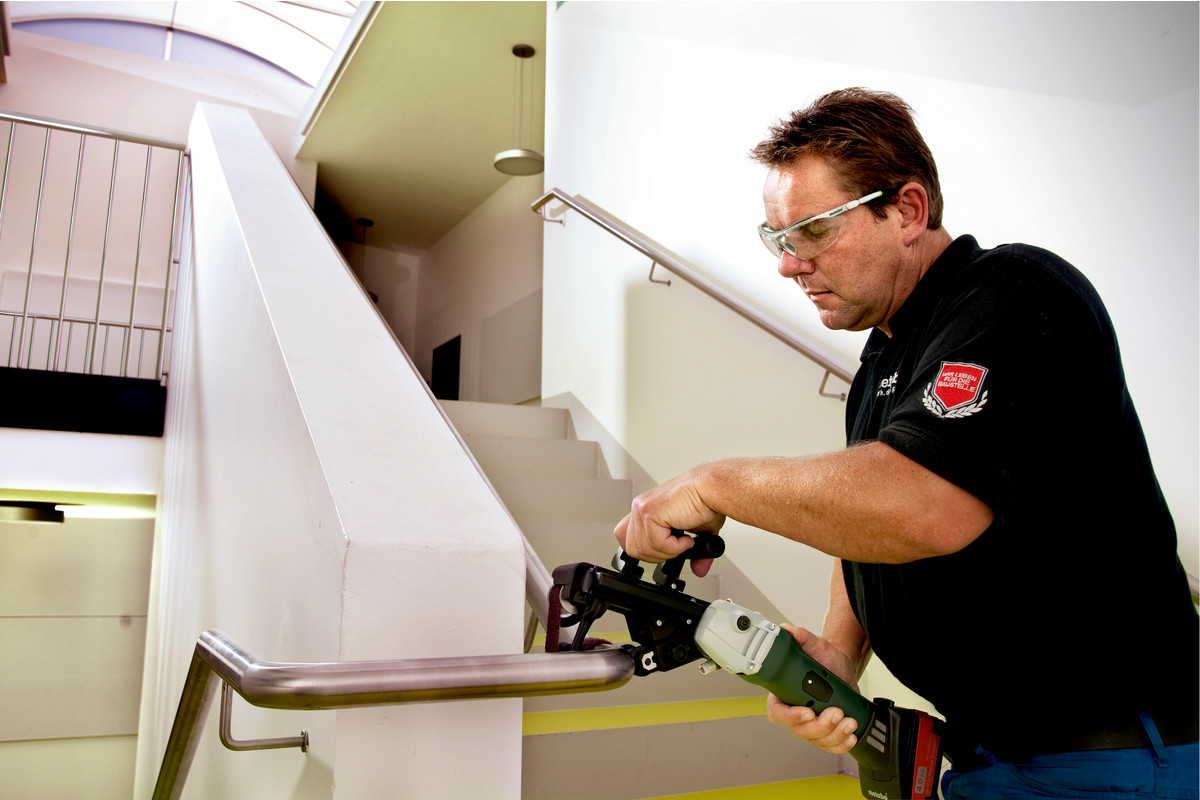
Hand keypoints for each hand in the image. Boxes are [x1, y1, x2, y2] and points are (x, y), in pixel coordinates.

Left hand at [613, 468, 725, 576]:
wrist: (713, 488)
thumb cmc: (705, 501)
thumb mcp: (696, 533)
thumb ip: (691, 551)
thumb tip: (699, 569)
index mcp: (646, 510)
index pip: (623, 535)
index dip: (640, 549)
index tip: (658, 552)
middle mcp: (641, 508)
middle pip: (631, 548)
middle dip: (656, 556)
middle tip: (676, 548)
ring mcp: (642, 509)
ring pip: (644, 550)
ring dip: (669, 551)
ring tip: (684, 540)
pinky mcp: (650, 512)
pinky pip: (657, 544)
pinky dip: (675, 547)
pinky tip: (686, 538)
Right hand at [766, 624, 860, 753]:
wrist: (842, 667)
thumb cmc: (824, 658)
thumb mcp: (815, 645)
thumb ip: (800, 637)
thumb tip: (787, 630)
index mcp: (785, 694)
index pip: (778, 712)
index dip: (790, 716)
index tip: (808, 711)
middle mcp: (796, 712)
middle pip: (800, 731)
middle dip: (820, 727)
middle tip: (836, 712)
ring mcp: (811, 725)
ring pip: (818, 740)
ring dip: (835, 735)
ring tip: (849, 720)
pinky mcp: (827, 732)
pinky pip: (830, 746)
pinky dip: (842, 744)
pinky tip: (850, 735)